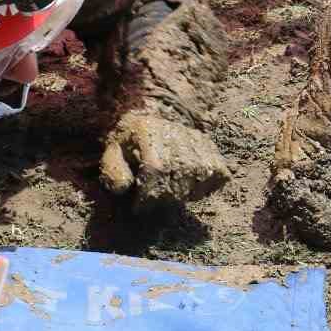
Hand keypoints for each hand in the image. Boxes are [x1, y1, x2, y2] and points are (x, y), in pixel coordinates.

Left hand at [99, 110, 228, 204]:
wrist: (145, 124)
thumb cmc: (127, 145)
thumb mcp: (111, 155)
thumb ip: (113, 172)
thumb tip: (123, 188)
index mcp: (147, 130)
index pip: (156, 168)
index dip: (149, 194)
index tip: (139, 207)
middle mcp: (175, 130)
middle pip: (179, 174)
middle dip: (164, 198)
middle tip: (152, 203)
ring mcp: (195, 138)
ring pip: (201, 175)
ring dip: (184, 194)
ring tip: (168, 193)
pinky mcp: (209, 146)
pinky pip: (219, 173)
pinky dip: (207, 187)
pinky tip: (188, 187)